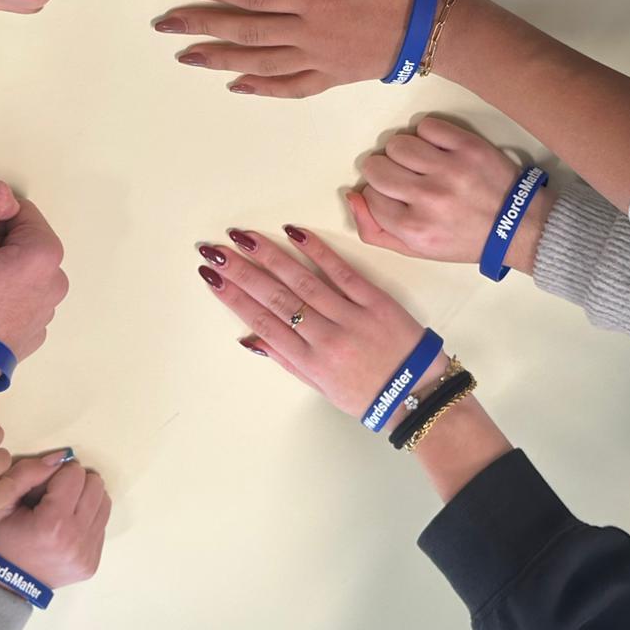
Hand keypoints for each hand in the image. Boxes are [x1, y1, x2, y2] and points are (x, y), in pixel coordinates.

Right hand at [0, 458, 110, 590]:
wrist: (3, 585)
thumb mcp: (0, 502)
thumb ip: (28, 472)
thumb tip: (61, 456)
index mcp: (53, 524)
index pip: (75, 474)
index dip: (58, 473)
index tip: (43, 486)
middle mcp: (76, 540)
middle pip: (95, 485)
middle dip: (75, 483)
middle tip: (55, 494)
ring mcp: (87, 553)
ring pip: (104, 502)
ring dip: (85, 498)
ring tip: (62, 508)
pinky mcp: (92, 562)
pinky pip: (101, 524)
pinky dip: (87, 518)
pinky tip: (66, 525)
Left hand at [155, 0, 419, 97]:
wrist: (444, 26)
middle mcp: (309, 32)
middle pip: (244, 30)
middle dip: (200, 25)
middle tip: (164, 24)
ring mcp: (319, 59)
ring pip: (258, 62)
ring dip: (219, 58)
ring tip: (186, 55)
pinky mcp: (332, 77)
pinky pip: (290, 87)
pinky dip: (260, 87)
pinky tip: (235, 84)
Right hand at [195, 225, 446, 429]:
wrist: (418, 396)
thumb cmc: (369, 395)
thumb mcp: (322, 388)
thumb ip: (286, 360)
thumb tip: (250, 338)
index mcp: (310, 362)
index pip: (263, 322)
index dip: (233, 297)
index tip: (212, 277)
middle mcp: (326, 338)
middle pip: (275, 298)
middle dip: (240, 271)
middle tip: (214, 250)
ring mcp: (351, 317)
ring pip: (302, 281)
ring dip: (268, 255)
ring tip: (242, 237)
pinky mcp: (376, 301)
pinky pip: (342, 272)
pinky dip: (317, 251)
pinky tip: (294, 233)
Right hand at [346, 117, 550, 273]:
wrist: (517, 226)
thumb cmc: (464, 239)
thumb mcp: (416, 250)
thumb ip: (374, 230)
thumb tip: (352, 194)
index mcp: (415, 229)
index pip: (369, 196)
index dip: (378, 195)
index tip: (395, 198)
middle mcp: (430, 199)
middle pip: (376, 167)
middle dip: (383, 171)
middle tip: (403, 178)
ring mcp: (450, 170)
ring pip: (397, 143)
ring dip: (403, 152)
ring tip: (420, 163)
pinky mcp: (468, 147)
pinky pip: (426, 125)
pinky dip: (427, 135)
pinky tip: (437, 150)